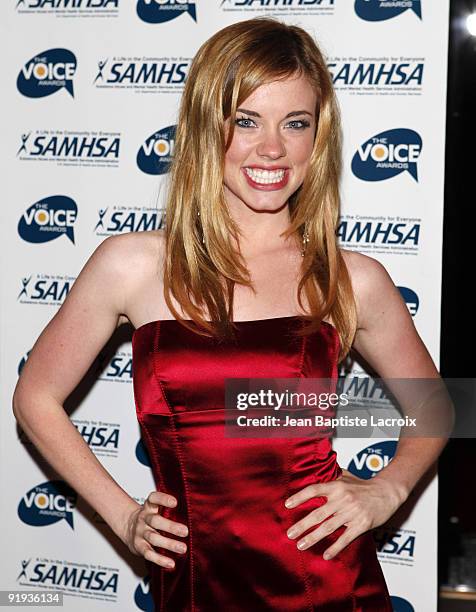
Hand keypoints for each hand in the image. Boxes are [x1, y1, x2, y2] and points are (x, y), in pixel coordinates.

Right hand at [124, 491, 188, 569]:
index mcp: (148, 507)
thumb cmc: (149, 518)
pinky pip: (148, 553)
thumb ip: (168, 510)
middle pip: (155, 521)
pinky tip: (170, 563)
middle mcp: (144, 518)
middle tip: (185, 531)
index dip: (163, 499)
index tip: (175, 502)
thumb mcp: (154, 509)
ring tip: (183, 548)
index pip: (153, 499)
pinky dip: (160, 559)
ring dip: (169, 544)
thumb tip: (194, 513)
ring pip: (153, 538)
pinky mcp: (138, 546)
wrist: (128, 528)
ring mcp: (140, 533)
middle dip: (171, 527)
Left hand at [284, 469, 404, 559]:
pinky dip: (335, 548)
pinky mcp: (361, 524)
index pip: (314, 490)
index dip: (299, 497)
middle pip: (317, 514)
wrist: (387, 492)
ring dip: (313, 538)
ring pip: (328, 528)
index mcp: (337, 486)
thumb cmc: (364, 484)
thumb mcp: (346, 476)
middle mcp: (342, 499)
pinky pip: (345, 538)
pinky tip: (326, 555)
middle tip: (290, 534)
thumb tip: (315, 470)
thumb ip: (330, 476)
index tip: (287, 505)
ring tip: (301, 545)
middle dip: (302, 525)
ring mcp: (352, 512)